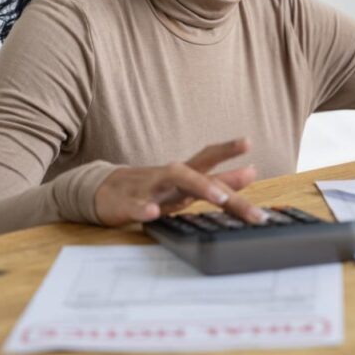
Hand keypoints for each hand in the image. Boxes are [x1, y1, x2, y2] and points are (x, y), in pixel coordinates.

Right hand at [94, 138, 264, 226]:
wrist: (102, 192)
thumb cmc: (152, 188)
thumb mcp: (187, 184)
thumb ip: (219, 180)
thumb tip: (252, 171)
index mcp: (185, 173)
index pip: (208, 157)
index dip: (228, 149)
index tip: (249, 142)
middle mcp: (171, 177)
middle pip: (200, 172)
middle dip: (226, 180)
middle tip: (252, 178)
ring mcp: (150, 189)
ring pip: (174, 181)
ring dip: (198, 186)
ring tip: (221, 198)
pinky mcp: (128, 205)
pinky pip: (136, 207)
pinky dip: (144, 209)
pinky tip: (153, 213)